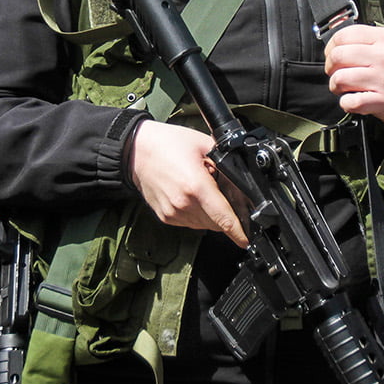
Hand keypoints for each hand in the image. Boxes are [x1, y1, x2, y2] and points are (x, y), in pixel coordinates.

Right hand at [128, 120, 247, 247]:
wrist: (136, 150)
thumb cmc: (168, 144)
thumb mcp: (205, 145)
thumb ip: (227, 166)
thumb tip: (243, 186)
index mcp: (196, 187)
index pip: (224, 218)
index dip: (239, 232)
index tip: (247, 240)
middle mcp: (183, 205)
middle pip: (217, 223)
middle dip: (226, 214)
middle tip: (221, 193)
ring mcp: (173, 213)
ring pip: (204, 225)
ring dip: (211, 214)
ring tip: (202, 190)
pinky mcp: (166, 217)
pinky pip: (190, 222)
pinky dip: (197, 214)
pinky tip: (192, 196)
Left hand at [323, 24, 383, 126]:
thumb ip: (367, 42)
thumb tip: (336, 44)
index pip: (343, 35)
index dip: (331, 47)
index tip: (332, 55)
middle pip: (338, 56)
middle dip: (330, 68)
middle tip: (336, 73)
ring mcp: (383, 78)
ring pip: (340, 78)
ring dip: (336, 86)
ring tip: (344, 88)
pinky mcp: (383, 100)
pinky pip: (351, 101)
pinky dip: (347, 103)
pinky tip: (353, 101)